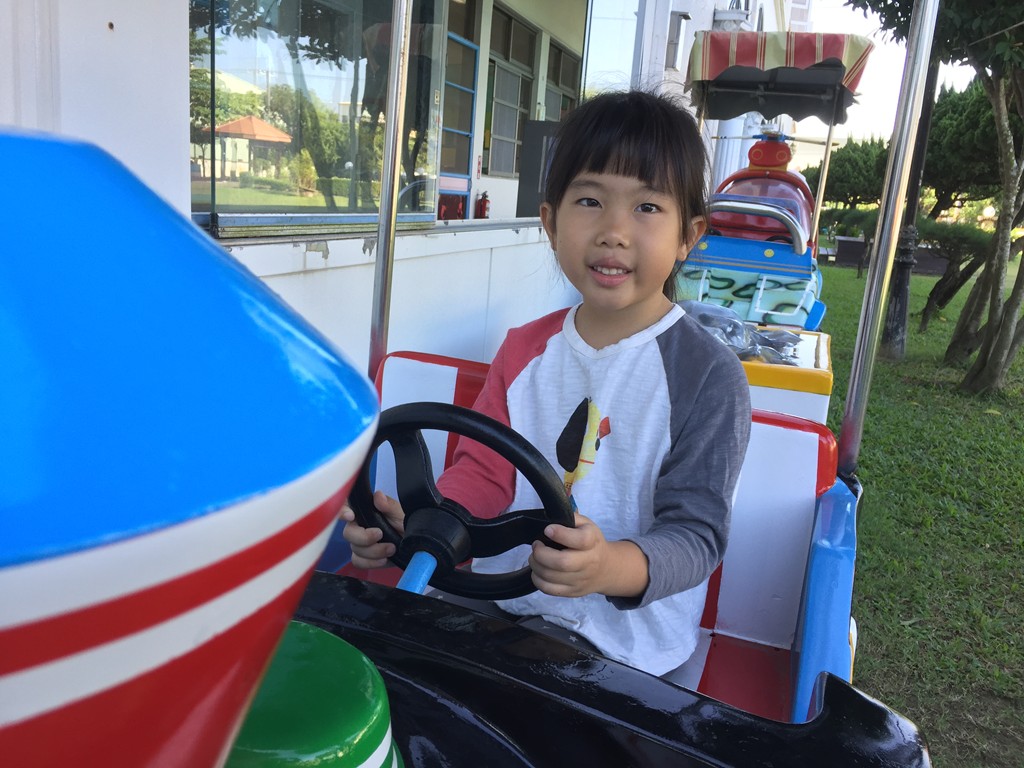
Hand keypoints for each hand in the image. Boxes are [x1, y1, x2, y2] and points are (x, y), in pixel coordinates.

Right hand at [340, 490, 404, 568]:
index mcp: (365, 511)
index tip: (351, 516)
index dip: (342, 511)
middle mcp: (359, 526)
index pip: (346, 507)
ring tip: (392, 548)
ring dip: (374, 551)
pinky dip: (371, 562)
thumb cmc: (406, 524)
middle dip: (363, 537)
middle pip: (348, 533)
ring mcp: (360, 543)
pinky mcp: (364, 558)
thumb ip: (389, 505)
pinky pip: (358, 562)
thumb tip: (378, 496)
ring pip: (355, 549)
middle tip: (380, 535)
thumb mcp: (401, 513)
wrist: (414, 544)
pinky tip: (384, 559)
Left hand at [529, 512, 649, 598]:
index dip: (560, 534)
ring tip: (535, 557)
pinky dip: (537, 579)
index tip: (548, 530)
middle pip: (562, 562)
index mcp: (592, 541)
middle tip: (536, 545)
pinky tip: (538, 570)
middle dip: (541, 553)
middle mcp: (589, 562)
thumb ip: (570, 518)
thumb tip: (549, 518)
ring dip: (536, 565)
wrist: (606, 569)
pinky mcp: (572, 592)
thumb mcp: (586, 524)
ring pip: (552, 577)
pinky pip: (549, 590)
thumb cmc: (591, 542)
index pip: (579, 540)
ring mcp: (580, 580)